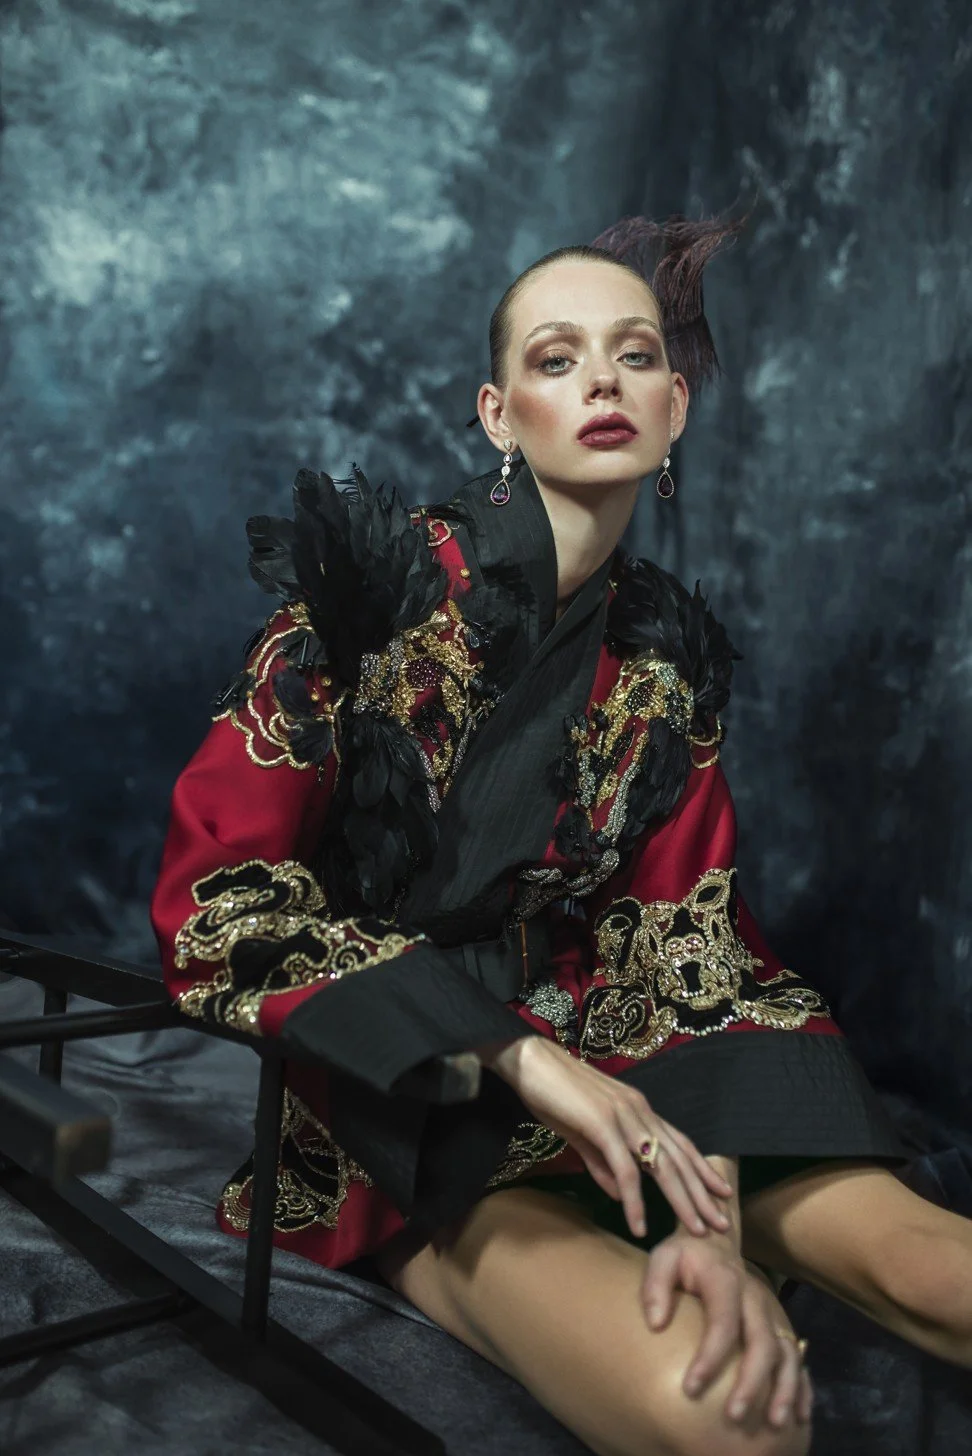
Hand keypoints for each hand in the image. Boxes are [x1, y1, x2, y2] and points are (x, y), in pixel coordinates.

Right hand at [483, 1036, 732, 1239]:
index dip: (701, 1170)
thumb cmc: (554, 1094)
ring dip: (681, 1200)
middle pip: (678, 1158)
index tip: (720, 1195)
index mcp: (637, 1110)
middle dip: (702, 1193)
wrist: (531, 1062)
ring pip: (661, 1165)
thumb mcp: (582, 1134)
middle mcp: (638, 1110)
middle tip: (722, 1225)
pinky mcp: (603, 1124)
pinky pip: (625, 1169)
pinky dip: (635, 1200)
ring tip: (695, 1230)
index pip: (679, 1144)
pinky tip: (638, 1225)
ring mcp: (623, 1116)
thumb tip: (621, 1195)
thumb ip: (602, 1163)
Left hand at [641, 1232, 812, 1428]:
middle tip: (732, 1416)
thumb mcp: (664, 1257)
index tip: (691, 1387)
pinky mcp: (780, 1323)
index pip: (723, 1322)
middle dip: (751, 1382)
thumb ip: (655, 1286)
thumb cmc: (687, 1256)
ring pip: (787, 1352)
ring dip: (784, 1389)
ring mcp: (772, 1312)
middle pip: (762, 1343)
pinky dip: (802, 1385)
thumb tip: (656, 1324)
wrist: (717, 1242)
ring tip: (775, 1423)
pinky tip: (799, 1414)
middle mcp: (756, 1298)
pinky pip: (797, 1356)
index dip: (710, 1357)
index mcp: (726, 1280)